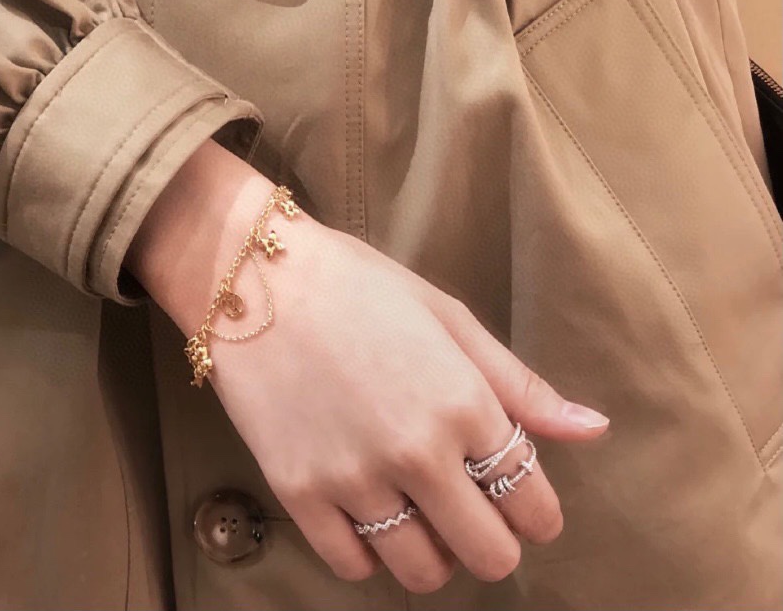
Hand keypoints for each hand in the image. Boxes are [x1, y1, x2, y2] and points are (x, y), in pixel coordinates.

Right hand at [127, 141, 609, 594]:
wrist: (256, 276)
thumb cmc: (360, 285)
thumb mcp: (449, 317)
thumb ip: (521, 385)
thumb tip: (593, 430)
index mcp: (463, 402)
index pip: (531, 503)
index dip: (537, 513)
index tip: (524, 504)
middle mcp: (416, 451)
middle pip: (487, 556)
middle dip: (493, 541)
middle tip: (474, 510)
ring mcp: (353, 478)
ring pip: (422, 572)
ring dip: (433, 551)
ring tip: (418, 508)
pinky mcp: (299, 493)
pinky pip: (352, 566)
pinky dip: (369, 551)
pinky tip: (367, 508)